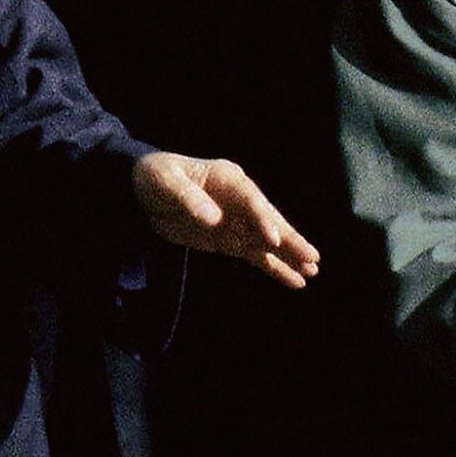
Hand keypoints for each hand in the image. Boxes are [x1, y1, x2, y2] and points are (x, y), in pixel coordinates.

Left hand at [132, 151, 319, 288]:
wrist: (143, 191)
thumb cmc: (155, 177)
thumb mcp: (164, 182)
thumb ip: (187, 198)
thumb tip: (212, 217)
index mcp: (228, 179)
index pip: (251, 201)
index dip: (262, 219)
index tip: (273, 239)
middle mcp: (240, 199)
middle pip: (269, 221)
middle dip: (289, 241)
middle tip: (311, 257)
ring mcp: (238, 221)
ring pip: (268, 242)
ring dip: (289, 256)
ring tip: (312, 270)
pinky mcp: (231, 240)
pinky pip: (256, 256)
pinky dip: (274, 267)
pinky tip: (294, 279)